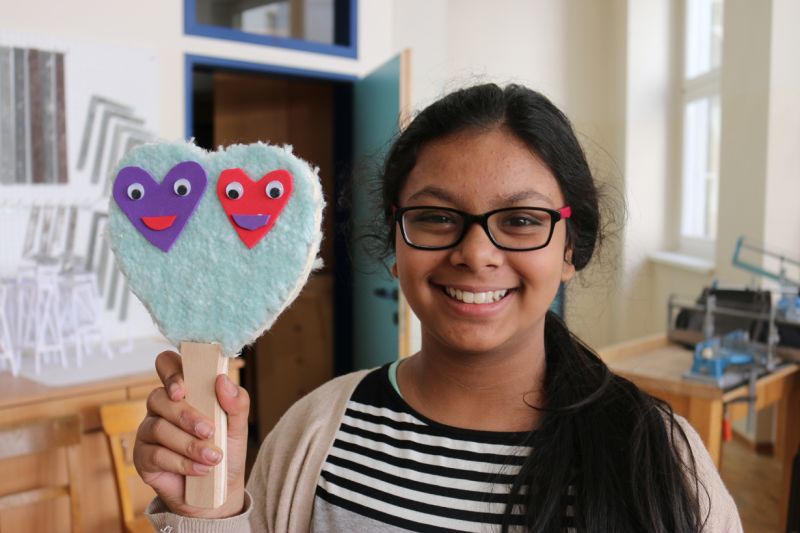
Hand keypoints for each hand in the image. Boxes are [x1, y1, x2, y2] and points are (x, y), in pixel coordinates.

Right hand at [133, 350, 249, 517]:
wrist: (218, 491)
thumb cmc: (225, 450)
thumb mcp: (238, 425)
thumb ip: (236, 402)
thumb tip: (223, 380)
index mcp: (184, 390)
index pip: (166, 364)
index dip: (171, 371)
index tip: (183, 388)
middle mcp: (161, 407)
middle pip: (158, 397)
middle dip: (186, 415)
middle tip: (210, 430)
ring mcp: (149, 431)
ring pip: (158, 427)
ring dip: (189, 444)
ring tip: (213, 457)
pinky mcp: (143, 457)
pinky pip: (155, 454)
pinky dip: (182, 462)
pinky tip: (200, 470)